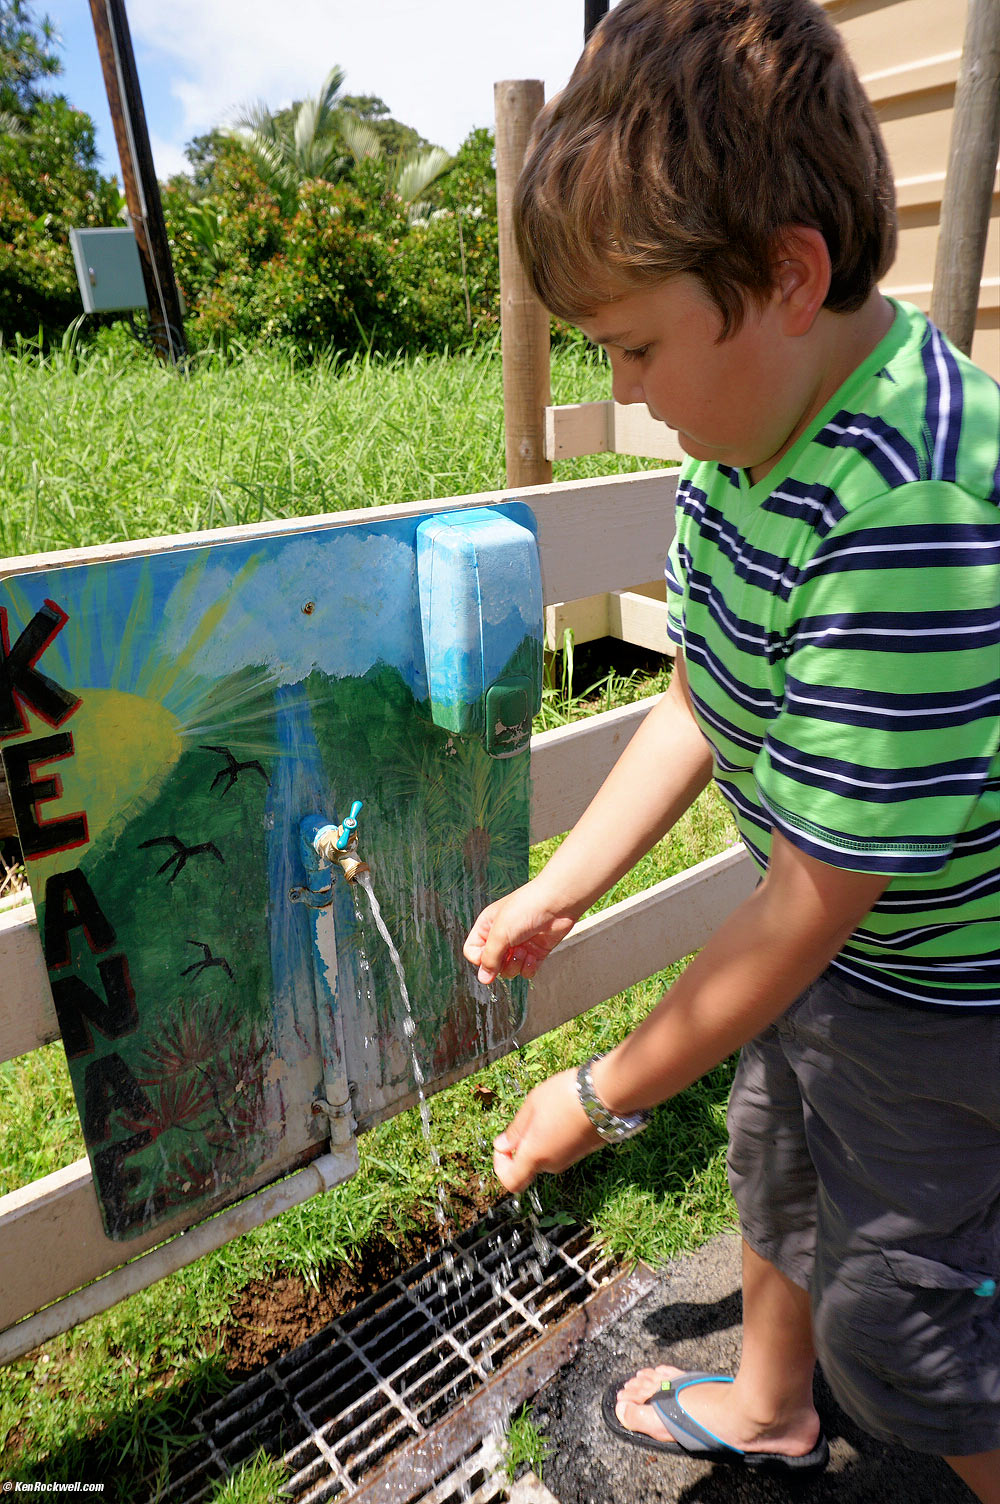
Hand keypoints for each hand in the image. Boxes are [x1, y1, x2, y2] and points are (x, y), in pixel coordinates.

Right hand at [463, 878, 576, 984]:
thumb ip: (490, 958)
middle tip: (510, 953)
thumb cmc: (525, 909)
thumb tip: (483, 979)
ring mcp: (519, 945)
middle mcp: (502, 937)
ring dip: (516, 965)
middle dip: (501, 964)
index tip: (491, 955)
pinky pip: (526, 971)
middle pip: (492, 964)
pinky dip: (529, 968)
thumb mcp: (501, 933)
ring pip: (509, 970)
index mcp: (487, 926)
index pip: (473, 952)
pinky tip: (533, 956)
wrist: (557, 903)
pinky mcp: (535, 951)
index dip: (479, 959)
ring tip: (524, 951)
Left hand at [492, 1069, 603, 1191]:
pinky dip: (556, 1136)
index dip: (500, 1166)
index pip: (510, 1181)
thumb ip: (515, 1130)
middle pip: (528, 1165)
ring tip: (548, 1108)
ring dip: (540, 1138)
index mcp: (535, 1155)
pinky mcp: (584, 1151)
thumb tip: (502, 1146)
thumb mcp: (533, 1104)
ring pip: (546, 1155)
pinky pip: (561, 1149)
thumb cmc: (567, 1095)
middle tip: (528, 1116)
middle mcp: (553, 1164)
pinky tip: (562, 1112)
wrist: (609, 1094)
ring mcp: (570, 1159)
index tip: (503, 1144)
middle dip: (522, 1145)